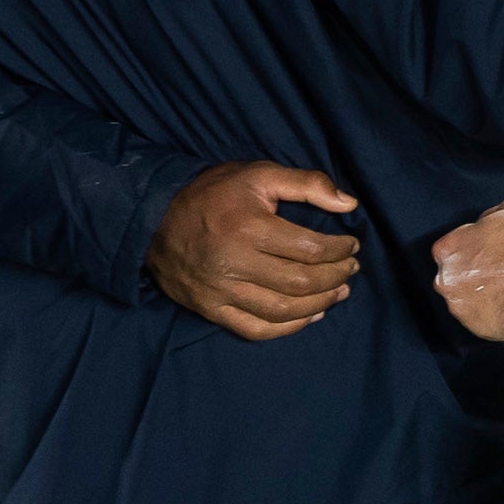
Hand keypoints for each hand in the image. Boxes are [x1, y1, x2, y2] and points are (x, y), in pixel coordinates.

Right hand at [151, 161, 361, 337]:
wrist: (152, 219)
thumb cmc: (211, 193)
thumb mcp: (257, 174)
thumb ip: (306, 184)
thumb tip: (349, 203)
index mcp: (248, 227)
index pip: (310, 249)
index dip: (339, 250)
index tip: (352, 246)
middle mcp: (234, 263)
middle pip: (300, 282)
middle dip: (335, 277)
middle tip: (350, 269)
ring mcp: (220, 291)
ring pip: (283, 310)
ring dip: (319, 304)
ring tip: (339, 292)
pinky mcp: (210, 309)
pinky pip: (256, 329)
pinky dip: (289, 328)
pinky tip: (310, 315)